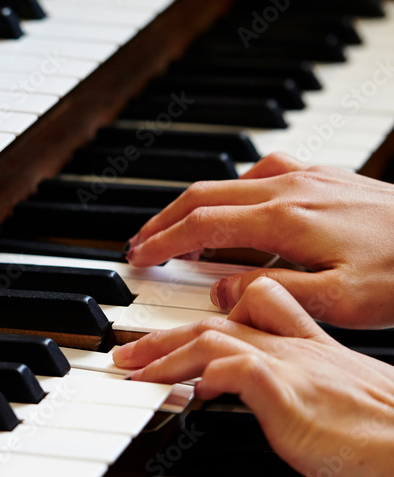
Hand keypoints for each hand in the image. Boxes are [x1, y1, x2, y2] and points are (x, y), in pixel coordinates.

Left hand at [113, 278, 393, 476]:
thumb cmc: (392, 439)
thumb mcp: (346, 402)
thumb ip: (310, 391)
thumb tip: (279, 403)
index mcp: (316, 345)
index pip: (260, 303)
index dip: (217, 310)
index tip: (184, 330)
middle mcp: (301, 347)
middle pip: (220, 319)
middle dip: (166, 334)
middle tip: (130, 352)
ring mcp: (294, 366)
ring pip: (213, 337)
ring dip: (163, 354)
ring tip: (132, 372)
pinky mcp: (289, 393)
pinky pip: (231, 368)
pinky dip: (199, 373)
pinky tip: (180, 389)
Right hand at [125, 152, 393, 327]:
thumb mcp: (337, 302)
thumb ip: (270, 293)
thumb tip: (220, 289)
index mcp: (284, 219)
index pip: (201, 224)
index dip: (162, 242)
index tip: (138, 259)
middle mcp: (291, 187)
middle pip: (206, 194)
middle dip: (166, 220)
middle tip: (143, 246)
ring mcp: (311, 176)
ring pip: (232, 180)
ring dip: (197, 205)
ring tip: (182, 233)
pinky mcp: (329, 177)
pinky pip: (264, 174)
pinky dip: (235, 191)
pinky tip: (242, 209)